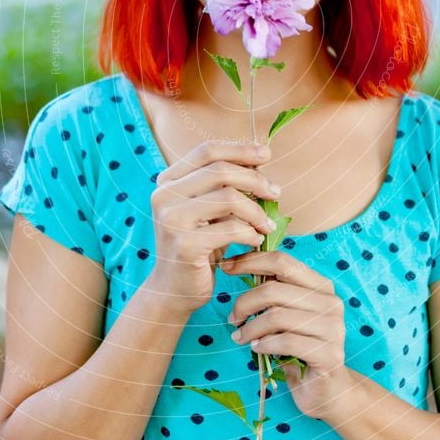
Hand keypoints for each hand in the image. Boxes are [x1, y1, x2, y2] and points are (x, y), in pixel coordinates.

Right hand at [149, 139, 279, 313]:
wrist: (174, 290)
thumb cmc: (199, 245)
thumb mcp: (209, 209)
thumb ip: (225, 184)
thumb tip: (260, 157)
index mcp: (168, 180)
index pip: (207, 151)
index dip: (239, 149)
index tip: (266, 154)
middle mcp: (164, 195)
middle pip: (221, 170)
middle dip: (255, 180)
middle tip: (275, 193)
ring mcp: (171, 219)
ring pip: (229, 198)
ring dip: (257, 211)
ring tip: (268, 225)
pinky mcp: (184, 244)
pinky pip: (231, 229)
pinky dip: (251, 233)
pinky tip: (256, 241)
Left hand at [221, 249, 348, 419]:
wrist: (326, 389)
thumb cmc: (300, 347)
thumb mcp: (287, 314)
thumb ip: (273, 292)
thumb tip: (236, 265)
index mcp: (321, 286)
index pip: (283, 261)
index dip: (251, 261)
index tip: (226, 266)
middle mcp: (330, 302)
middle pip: (275, 290)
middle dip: (245, 303)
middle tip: (233, 318)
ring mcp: (333, 328)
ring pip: (277, 316)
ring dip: (250, 328)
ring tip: (240, 337)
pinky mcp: (328, 354)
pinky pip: (286, 342)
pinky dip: (264, 344)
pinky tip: (256, 348)